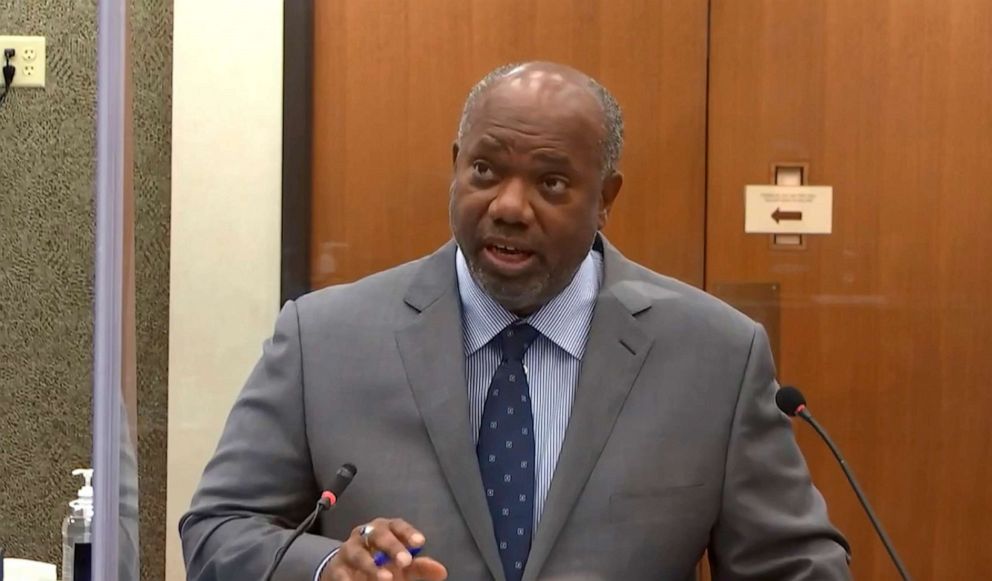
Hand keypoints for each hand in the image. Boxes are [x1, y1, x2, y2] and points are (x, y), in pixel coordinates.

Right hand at [321, 517, 446, 580]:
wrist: (346, 572)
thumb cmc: (380, 563)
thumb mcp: (401, 565)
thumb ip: (419, 567)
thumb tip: (441, 571)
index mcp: (385, 529)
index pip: (397, 525)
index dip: (408, 532)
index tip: (420, 542)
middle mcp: (366, 534)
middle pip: (379, 535)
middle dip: (392, 547)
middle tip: (405, 562)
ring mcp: (349, 549)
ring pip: (359, 553)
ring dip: (371, 566)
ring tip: (385, 579)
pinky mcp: (337, 567)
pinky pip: (342, 572)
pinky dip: (350, 579)